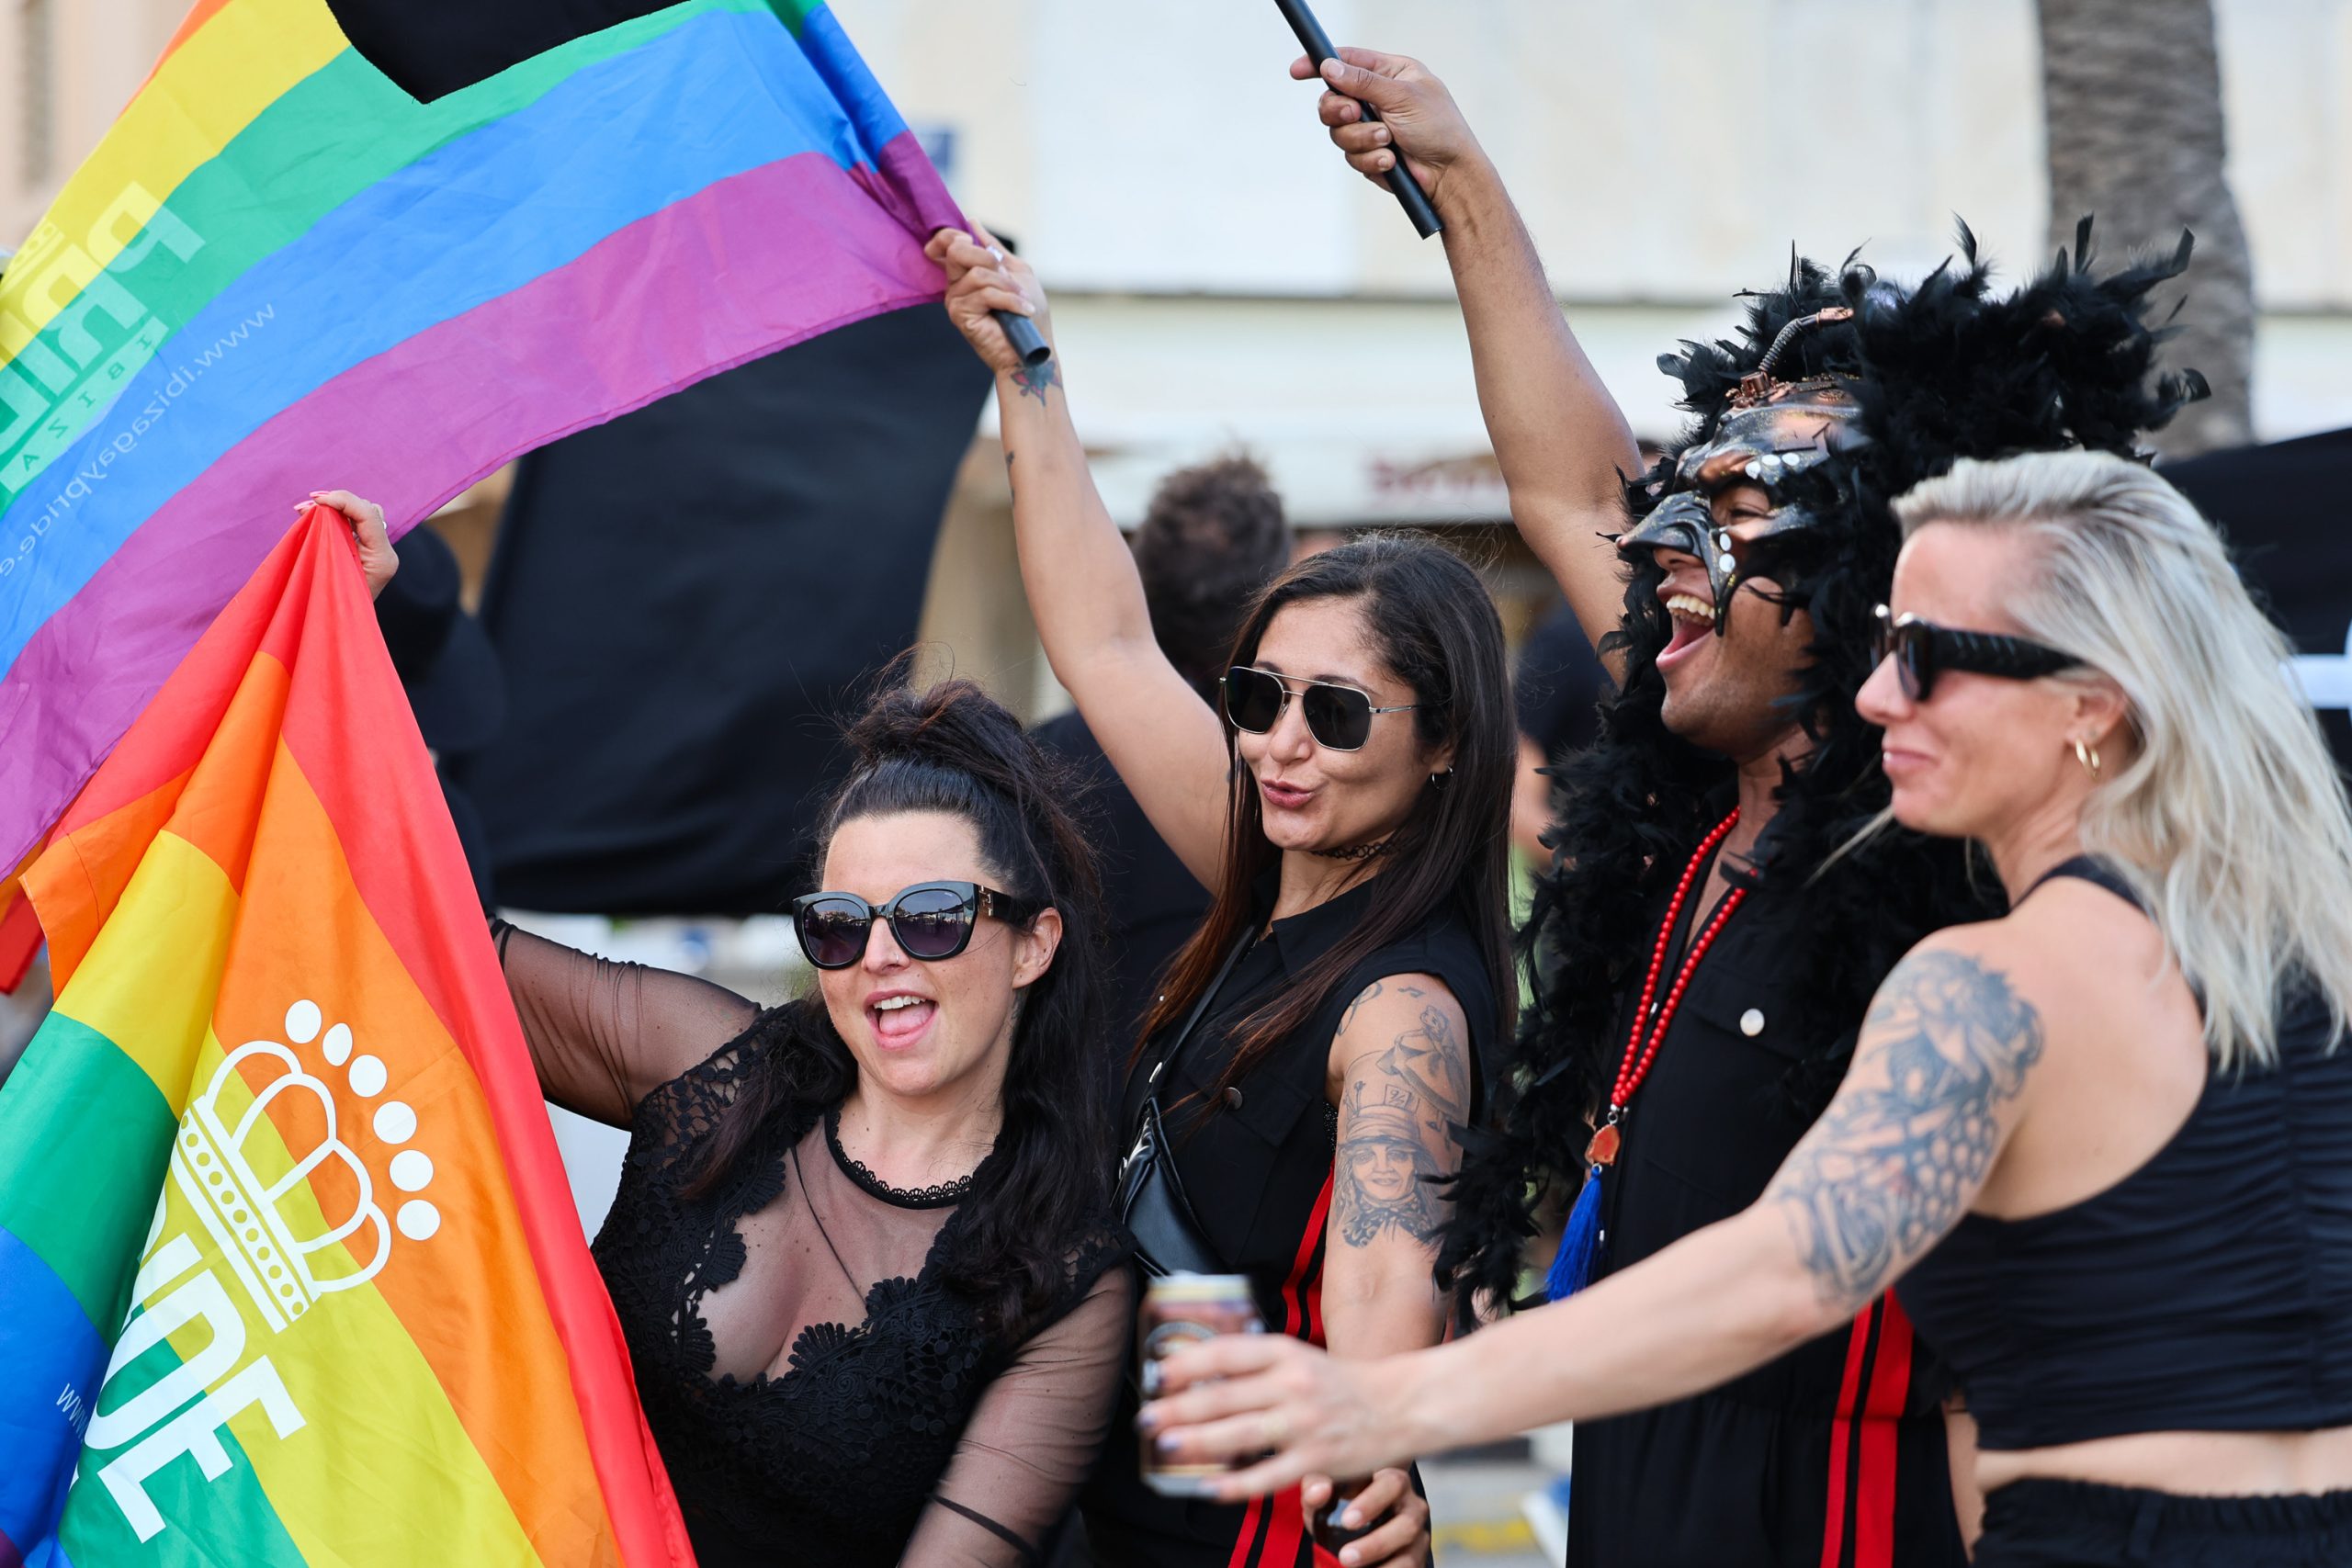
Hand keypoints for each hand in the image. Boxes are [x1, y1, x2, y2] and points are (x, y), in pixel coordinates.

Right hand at [310, 489, 395, 598]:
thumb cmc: (331, 607)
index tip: (315, 500)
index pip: (369, 515)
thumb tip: (313, 508)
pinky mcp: (368, 552)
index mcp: (382, 559)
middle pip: (367, 510)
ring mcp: (379, 552)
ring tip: (307, 510)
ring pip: (363, 513)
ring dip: (336, 507)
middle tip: (306, 506)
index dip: (342, 501)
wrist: (343, 630)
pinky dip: (337, 516)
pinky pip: (356, 524)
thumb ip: (325, 539)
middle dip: (336, 502)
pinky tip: (315, 516)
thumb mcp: (328, 574)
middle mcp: (385, 553)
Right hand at [924, 223, 1051, 378]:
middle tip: (1009, 278)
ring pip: (977, 274)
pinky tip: (1023, 310)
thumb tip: (972, 222)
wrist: (1032, 349)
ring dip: (1008, 286)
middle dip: (989, 259)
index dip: (954, 234)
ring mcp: (955, 300)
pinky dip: (1010, 299)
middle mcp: (956, 284)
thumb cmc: (1029, 314)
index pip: (946, 242)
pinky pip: (985, 293)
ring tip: (1023, 300)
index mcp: (966, 272)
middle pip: (958, 250)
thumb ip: (994, 248)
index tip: (971, 240)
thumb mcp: (1016, 271)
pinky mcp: (960, 315)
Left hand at [1138, 1334, 1421, 1502]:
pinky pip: (1268, 1476)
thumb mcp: (1300, 1358)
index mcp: (1287, 1353)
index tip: (1154, 1374)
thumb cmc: (1341, 1383)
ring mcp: (1305, 1425)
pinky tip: (1208, 1488)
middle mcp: (1294, 1385)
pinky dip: (1236, 1485)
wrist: (1401, 1405)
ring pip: (1240, 1435)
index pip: (1227, 1354)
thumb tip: (1200, 1374)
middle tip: (1144, 1419)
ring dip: (1197, 1443)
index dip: (1187, 1364)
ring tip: (1164, 1448)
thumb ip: (1257, 1364)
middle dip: (1178, 1408)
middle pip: (1225, 1397)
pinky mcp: (1317, 1461)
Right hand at [1288, 47, 1484, 209]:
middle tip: (1354, 113)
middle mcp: (1377, 98)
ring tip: (1388, 141)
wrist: (1449, 174)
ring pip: (1338, 131)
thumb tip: (1329, 68)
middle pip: (1332, 99)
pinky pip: (1351, 155)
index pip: (1347, 62)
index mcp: (1389, 73)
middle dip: (1339, 109)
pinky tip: (1392, 160)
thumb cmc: (1439, 128)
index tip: (1298, 71)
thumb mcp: (1403, 96)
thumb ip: (1364, 82)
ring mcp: (1371, 127)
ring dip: (1361, 138)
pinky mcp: (1368, 153)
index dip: (1319, 64)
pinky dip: (1370, 158)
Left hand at [1306, 1467, 1429, 1567]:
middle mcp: (1412, 1507)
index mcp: (1392, 1481)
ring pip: (1411, 1556)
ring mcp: (1417, 1538)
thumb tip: (1318, 1492)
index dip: (1372, 1502)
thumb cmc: (1340, 1501)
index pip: (1391, 1484)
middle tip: (1345, 1556)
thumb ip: (1315, 1487)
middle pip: (1408, 1523)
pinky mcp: (1416, 1561)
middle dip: (1377, 1543)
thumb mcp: (1324, 1492)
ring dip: (1383, 1567)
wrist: (1350, 1530)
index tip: (1347, 1521)